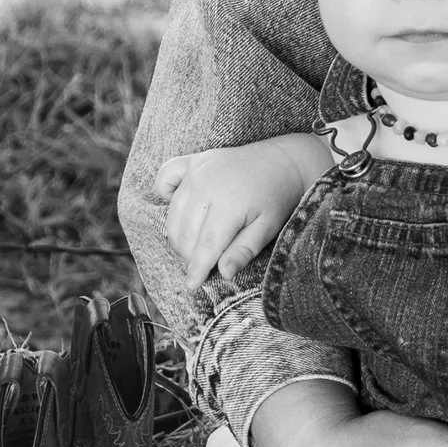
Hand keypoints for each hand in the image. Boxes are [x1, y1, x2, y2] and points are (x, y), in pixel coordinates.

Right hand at [153, 141, 315, 286]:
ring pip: (174, 212)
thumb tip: (223, 273)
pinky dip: (164, 192)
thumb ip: (244, 250)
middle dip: (189, 255)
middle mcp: (208, 184)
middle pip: (186, 231)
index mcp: (230, 204)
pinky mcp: (194, 160)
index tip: (191, 285)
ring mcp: (198, 170)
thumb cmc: (277, 198)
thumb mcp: (268, 228)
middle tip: (200, 265)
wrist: (284, 161)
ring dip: (178, 234)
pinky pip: (166, 176)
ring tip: (191, 247)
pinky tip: (177, 207)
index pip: (205, 245)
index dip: (197, 268)